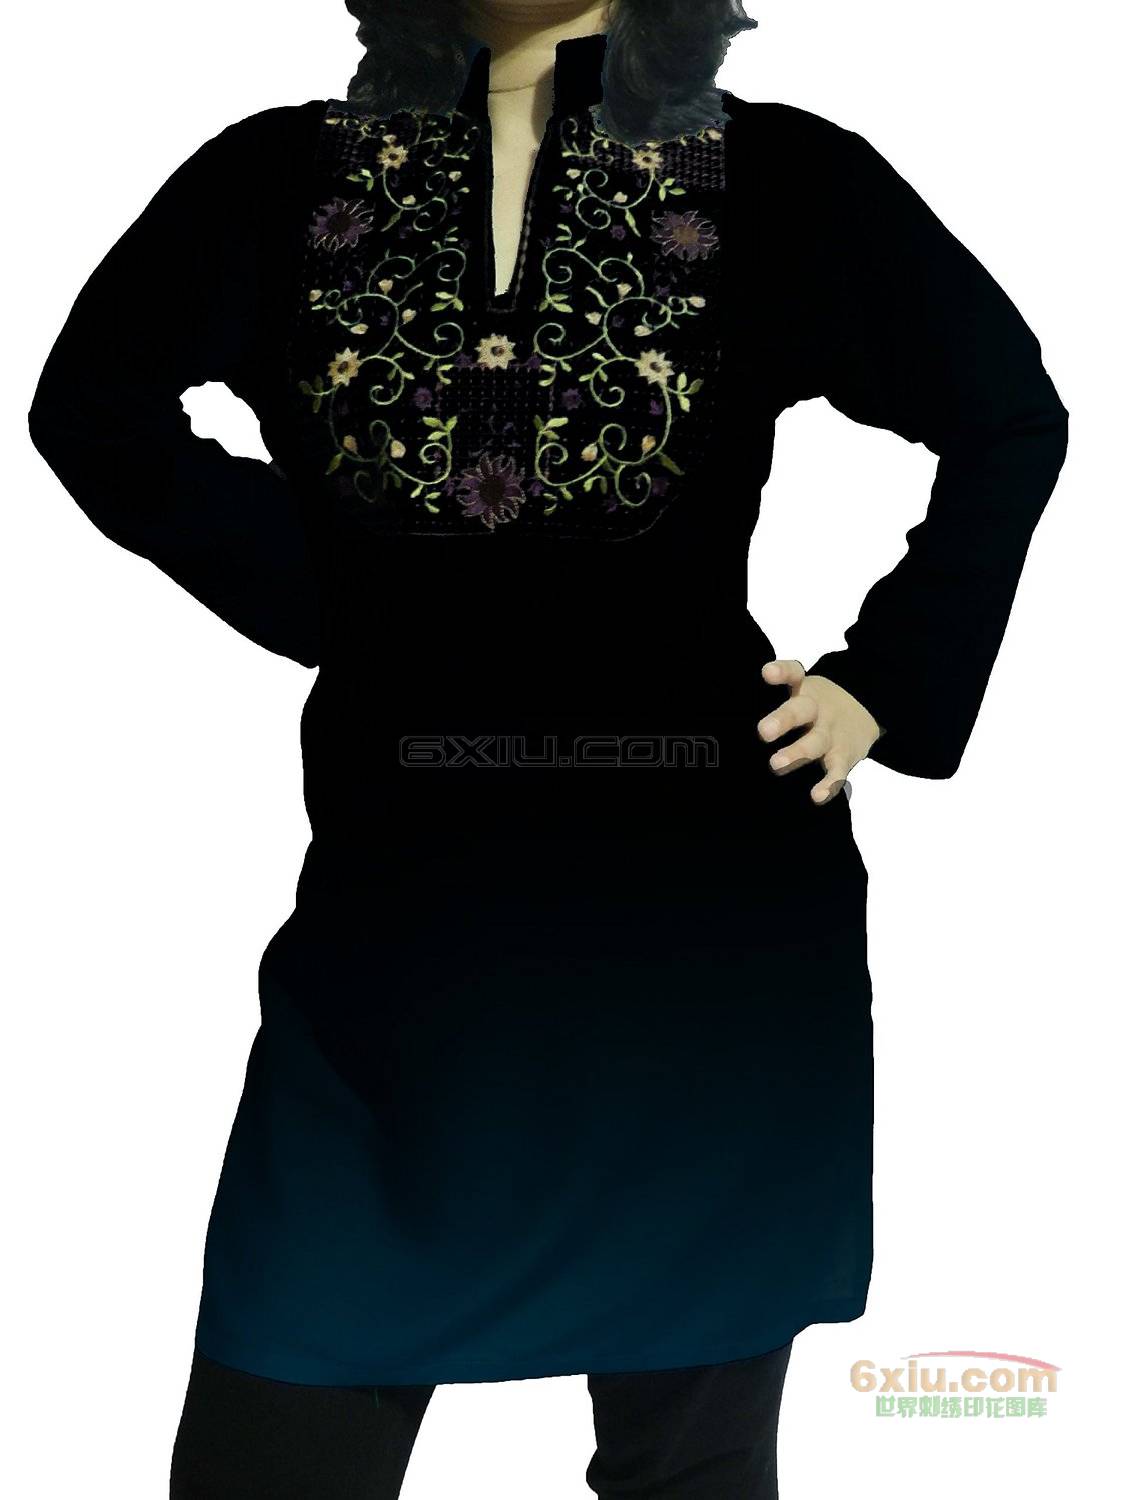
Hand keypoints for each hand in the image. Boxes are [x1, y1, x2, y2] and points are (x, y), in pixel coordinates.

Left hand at [757, 659, 883, 804]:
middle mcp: (816, 709)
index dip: (781, 672)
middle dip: (782, 720)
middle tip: (762, 731)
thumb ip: (766, 700)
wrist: (866, 709)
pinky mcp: (844, 756)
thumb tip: (716, 712)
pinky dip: (829, 784)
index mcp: (802, 690)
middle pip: (800, 711)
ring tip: (776, 764)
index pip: (793, 674)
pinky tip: (816, 795)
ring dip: (796, 753)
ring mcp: (831, 733)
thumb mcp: (798, 691)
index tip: (766, 673)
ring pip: (815, 742)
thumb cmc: (814, 705)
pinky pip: (837, 771)